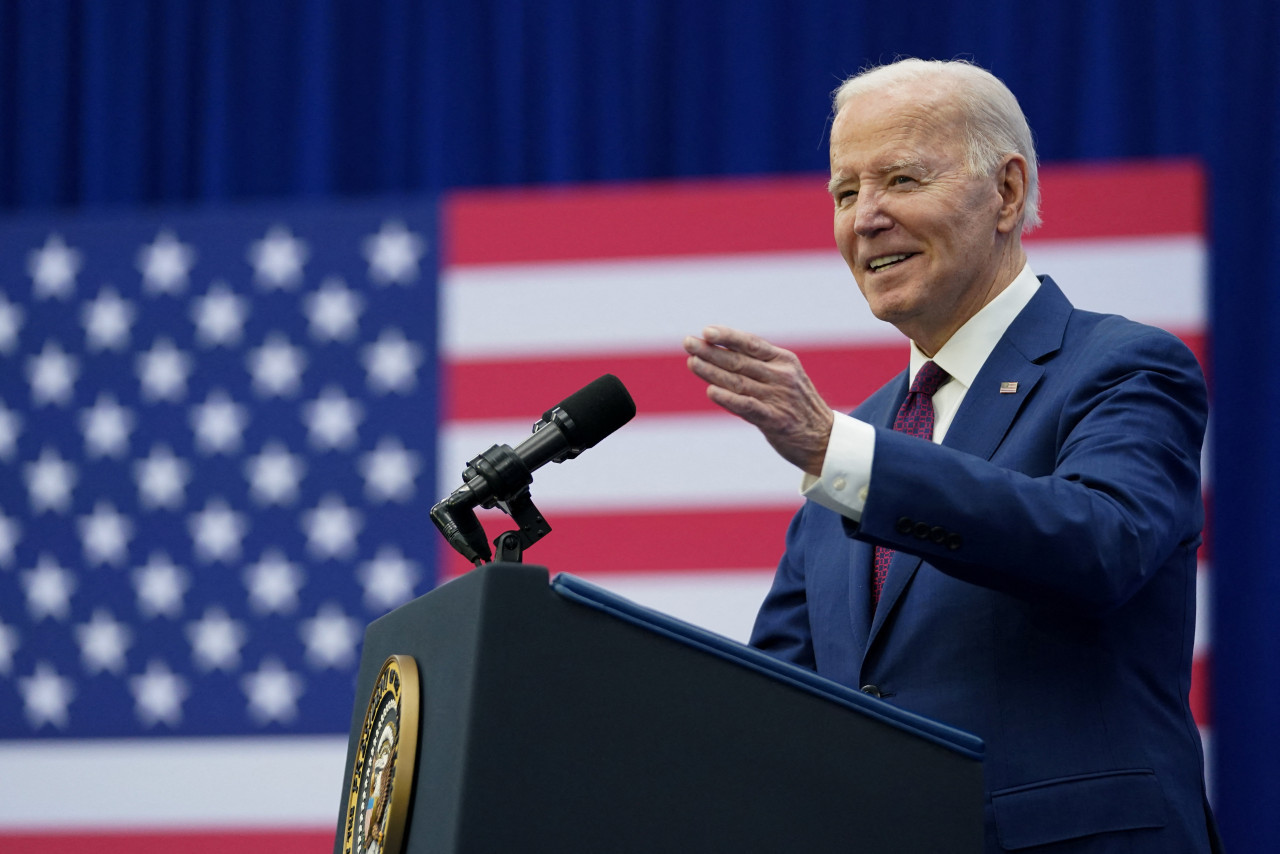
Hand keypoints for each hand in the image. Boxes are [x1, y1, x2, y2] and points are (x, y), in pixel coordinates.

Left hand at [684, 326, 833, 475]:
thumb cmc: (798, 406)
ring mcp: (779, 398)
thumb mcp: (786, 377)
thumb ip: (759, 366)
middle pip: (739, 361)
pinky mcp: (775, 420)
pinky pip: (747, 406)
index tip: (706, 331)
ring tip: (692, 362)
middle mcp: (781, 376)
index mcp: (784, 361)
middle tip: (688, 343)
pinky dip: (728, 399)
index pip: (751, 343)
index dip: (728, 336)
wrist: (825, 439)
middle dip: (710, 352)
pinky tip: (711, 391)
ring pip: (738, 381)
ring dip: (711, 372)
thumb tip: (720, 353)